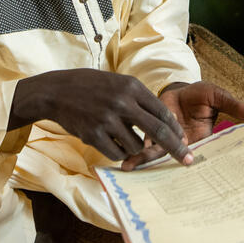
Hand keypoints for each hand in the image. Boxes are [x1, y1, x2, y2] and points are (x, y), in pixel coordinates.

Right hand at [10, 68, 191, 164]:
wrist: (56, 91)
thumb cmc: (92, 87)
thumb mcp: (119, 83)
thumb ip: (141, 100)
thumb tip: (167, 124)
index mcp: (132, 87)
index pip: (162, 112)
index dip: (175, 130)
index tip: (184, 141)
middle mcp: (122, 102)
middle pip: (158, 131)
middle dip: (175, 148)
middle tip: (187, 159)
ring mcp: (107, 119)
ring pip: (136, 146)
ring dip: (135, 148)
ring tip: (121, 137)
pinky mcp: (94, 135)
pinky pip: (117, 154)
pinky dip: (118, 153)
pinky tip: (109, 142)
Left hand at [122, 81, 243, 169]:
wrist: (182, 89)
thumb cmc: (203, 95)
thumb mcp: (220, 97)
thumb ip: (236, 107)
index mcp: (203, 140)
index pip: (197, 155)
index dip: (190, 161)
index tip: (186, 167)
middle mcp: (183, 146)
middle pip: (171, 160)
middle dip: (159, 168)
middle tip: (150, 176)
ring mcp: (166, 141)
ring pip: (154, 154)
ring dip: (141, 161)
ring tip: (127, 166)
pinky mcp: (152, 133)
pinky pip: (143, 144)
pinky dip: (135, 151)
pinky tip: (124, 157)